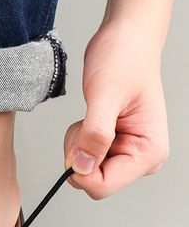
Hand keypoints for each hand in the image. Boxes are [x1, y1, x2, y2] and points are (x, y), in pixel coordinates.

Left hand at [64, 21, 169, 199]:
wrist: (126, 39)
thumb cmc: (125, 59)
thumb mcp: (105, 96)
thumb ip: (95, 134)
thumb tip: (82, 167)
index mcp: (148, 152)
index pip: (102, 186)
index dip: (80, 170)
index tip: (80, 139)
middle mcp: (140, 158)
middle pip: (91, 182)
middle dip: (79, 155)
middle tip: (87, 122)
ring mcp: (126, 153)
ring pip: (84, 171)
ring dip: (77, 146)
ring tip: (92, 116)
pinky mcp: (112, 147)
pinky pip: (82, 159)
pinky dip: (77, 140)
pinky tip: (91, 118)